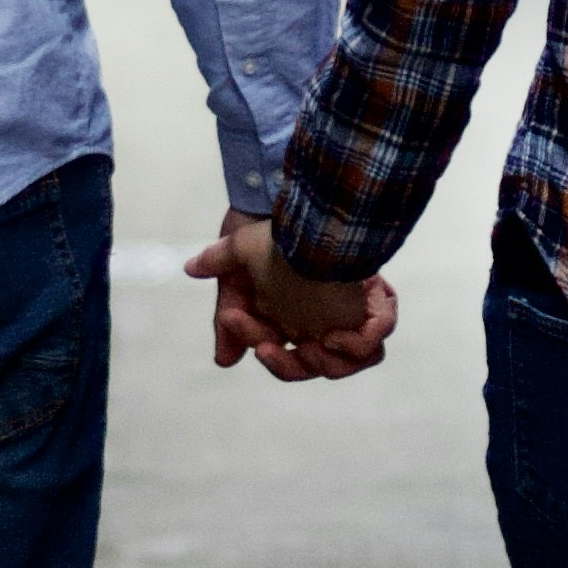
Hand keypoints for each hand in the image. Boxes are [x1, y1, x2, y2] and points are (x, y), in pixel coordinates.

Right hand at [185, 211, 397, 381]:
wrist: (309, 203)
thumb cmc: (278, 227)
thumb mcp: (240, 250)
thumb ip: (219, 267)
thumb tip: (192, 271)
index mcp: (289, 318)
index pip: (274, 348)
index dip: (253, 338)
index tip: (234, 316)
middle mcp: (319, 322)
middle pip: (310, 364)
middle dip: (285, 365)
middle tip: (267, 347)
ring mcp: (347, 317)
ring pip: (346, 363)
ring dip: (325, 364)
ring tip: (310, 348)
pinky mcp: (372, 307)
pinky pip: (374, 342)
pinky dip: (360, 344)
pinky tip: (339, 335)